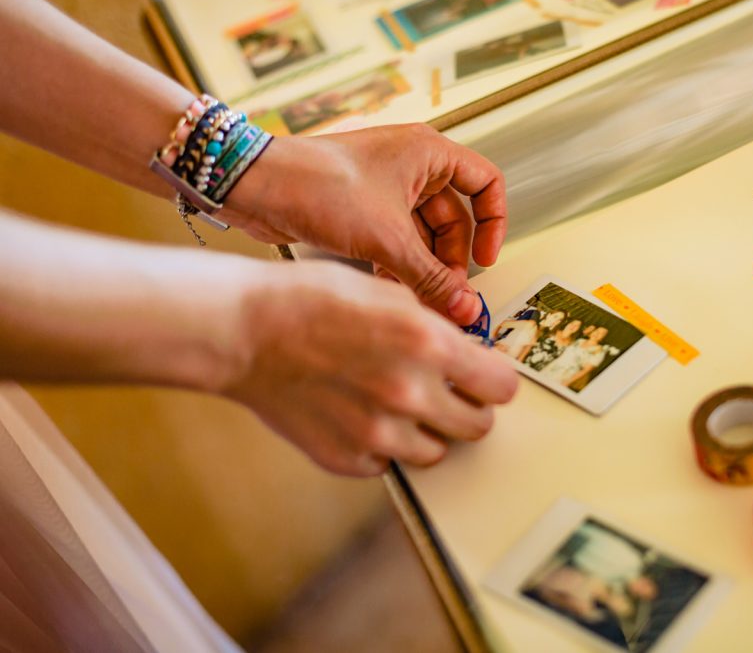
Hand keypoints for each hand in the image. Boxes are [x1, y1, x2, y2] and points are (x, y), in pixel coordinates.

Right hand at [223, 260, 517, 475]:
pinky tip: (361, 414)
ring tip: (398, 403)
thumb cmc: (308, 300)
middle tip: (448, 392)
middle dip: (468, 408)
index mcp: (429, 346)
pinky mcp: (347, 459)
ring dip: (428, 431)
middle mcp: (410, 394)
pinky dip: (383, 446)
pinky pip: (388, 464)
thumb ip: (436, 328)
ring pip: (437, 452)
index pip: (502, 387)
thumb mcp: (388, 294)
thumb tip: (467, 351)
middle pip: (478, 426)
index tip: (485, 377)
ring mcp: (378, 434)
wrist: (244, 331)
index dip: (495, 380)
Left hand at [224, 124, 506, 325]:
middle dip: (451, 258)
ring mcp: (386, 186)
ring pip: (423, 233)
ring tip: (419, 299)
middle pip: (454, 218)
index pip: (486, 183)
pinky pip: (396, 239)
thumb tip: (464, 309)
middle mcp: (411, 165)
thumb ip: (430, 277)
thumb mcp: (387, 238)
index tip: (485, 259)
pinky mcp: (362, 208)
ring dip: (424, 267)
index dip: (493, 223)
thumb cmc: (316, 185)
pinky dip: (399, 264)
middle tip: (447, 294)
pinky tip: (392, 290)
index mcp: (429, 152)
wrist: (254, 187)